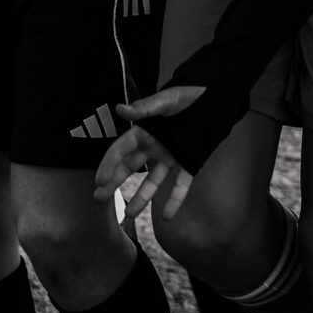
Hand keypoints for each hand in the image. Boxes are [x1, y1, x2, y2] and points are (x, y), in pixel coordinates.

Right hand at [92, 84, 205, 216]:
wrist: (213, 100)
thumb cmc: (187, 95)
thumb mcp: (166, 100)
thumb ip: (145, 108)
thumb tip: (120, 109)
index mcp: (145, 132)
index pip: (121, 150)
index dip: (109, 165)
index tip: (99, 182)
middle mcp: (154, 147)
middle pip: (130, 168)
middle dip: (114, 183)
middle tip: (99, 198)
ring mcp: (171, 157)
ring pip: (153, 182)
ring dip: (141, 198)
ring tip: (129, 214)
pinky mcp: (188, 164)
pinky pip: (180, 185)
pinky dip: (175, 200)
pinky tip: (167, 216)